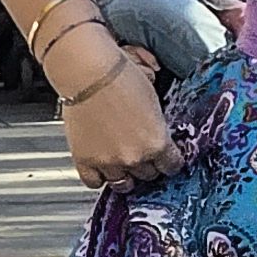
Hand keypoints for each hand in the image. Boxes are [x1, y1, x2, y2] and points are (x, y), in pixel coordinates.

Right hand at [53, 36, 178, 188]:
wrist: (89, 73)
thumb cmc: (121, 77)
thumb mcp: (153, 99)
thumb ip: (157, 123)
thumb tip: (157, 130)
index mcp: (157, 142)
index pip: (172, 166)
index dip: (170, 162)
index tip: (167, 159)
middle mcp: (135, 157)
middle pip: (148, 175)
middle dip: (147, 165)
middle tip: (142, 154)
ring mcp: (108, 161)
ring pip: (122, 184)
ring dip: (124, 175)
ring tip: (122, 164)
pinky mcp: (85, 160)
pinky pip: (94, 182)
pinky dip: (98, 177)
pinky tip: (100, 167)